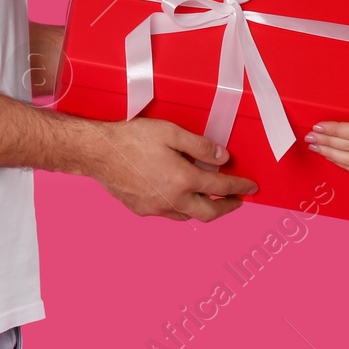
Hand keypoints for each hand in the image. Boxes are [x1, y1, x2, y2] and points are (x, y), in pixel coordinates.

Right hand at [89, 117, 257, 220]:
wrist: (98, 152)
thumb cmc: (132, 138)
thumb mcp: (172, 133)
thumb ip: (201, 147)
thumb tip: (224, 158)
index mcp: (183, 180)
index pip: (220, 188)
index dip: (239, 187)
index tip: (250, 188)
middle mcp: (172, 199)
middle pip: (209, 213)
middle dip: (227, 208)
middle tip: (238, 201)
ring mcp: (156, 208)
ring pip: (188, 215)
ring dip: (203, 209)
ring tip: (211, 199)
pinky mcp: (142, 210)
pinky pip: (169, 213)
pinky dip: (181, 207)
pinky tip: (180, 196)